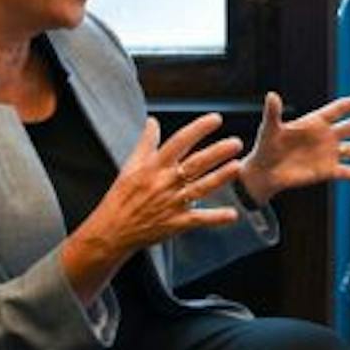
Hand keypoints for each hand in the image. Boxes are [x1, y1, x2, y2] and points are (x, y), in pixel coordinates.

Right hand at [63, 115, 242, 302]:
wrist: (112, 230)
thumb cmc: (122, 197)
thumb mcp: (130, 166)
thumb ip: (146, 143)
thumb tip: (152, 121)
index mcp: (154, 166)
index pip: (179, 142)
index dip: (198, 129)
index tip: (216, 119)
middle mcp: (165, 182)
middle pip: (194, 164)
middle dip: (216, 152)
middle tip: (236, 142)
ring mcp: (172, 203)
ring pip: (200, 188)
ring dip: (219, 178)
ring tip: (238, 167)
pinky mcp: (176, 223)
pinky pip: (199, 219)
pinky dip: (216, 218)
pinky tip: (233, 215)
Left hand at [236, 92, 349, 202]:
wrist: (265, 172)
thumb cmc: (266, 147)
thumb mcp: (270, 129)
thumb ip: (273, 113)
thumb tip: (271, 95)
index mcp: (315, 122)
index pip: (339, 109)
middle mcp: (326, 137)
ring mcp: (328, 154)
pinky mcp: (327, 171)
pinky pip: (347, 172)